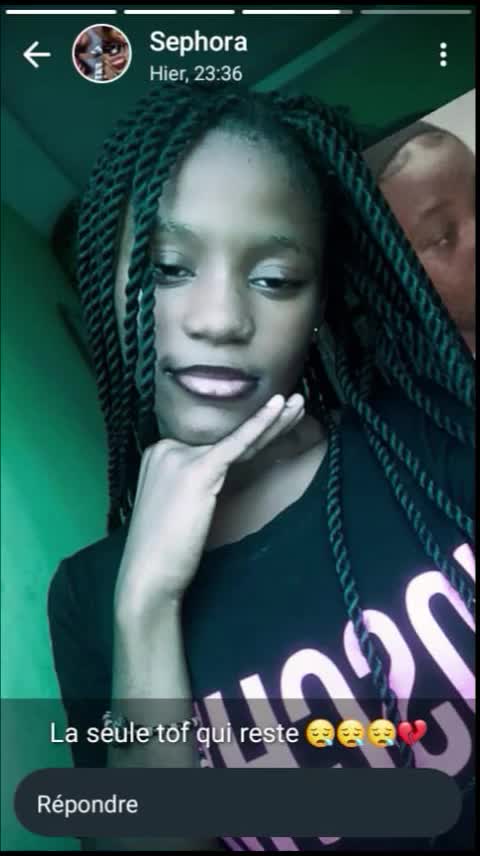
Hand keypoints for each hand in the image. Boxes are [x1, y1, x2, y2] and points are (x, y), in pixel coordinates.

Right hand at [114, 393, 304, 622]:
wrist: (147, 575)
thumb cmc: (165, 550)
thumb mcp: (179, 506)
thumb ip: (197, 485)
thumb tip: (222, 479)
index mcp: (161, 454)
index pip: (216, 442)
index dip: (251, 433)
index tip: (279, 421)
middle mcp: (167, 448)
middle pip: (228, 436)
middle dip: (266, 420)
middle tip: (296, 404)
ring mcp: (179, 457)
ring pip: (237, 439)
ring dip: (273, 421)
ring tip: (298, 404)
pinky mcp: (196, 471)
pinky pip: (235, 444)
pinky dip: (259, 425)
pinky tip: (278, 409)